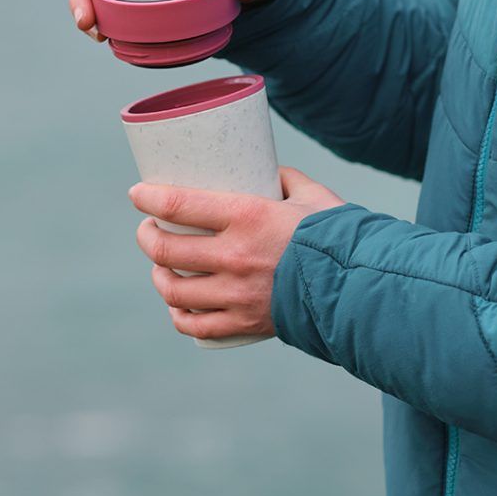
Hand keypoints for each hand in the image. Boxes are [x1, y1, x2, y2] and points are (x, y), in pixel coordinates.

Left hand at [130, 167, 345, 340]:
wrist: (359, 288)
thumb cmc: (336, 235)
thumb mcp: (310, 195)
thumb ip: (284, 179)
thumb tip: (265, 170)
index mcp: (248, 217)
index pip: (179, 205)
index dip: (148, 199)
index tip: (137, 194)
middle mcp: (235, 257)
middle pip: (166, 250)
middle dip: (147, 237)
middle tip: (148, 229)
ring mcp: (236, 295)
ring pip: (174, 290)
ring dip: (158, 276)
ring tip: (160, 266)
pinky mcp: (243, 323)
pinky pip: (195, 325)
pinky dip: (179, 314)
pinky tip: (178, 303)